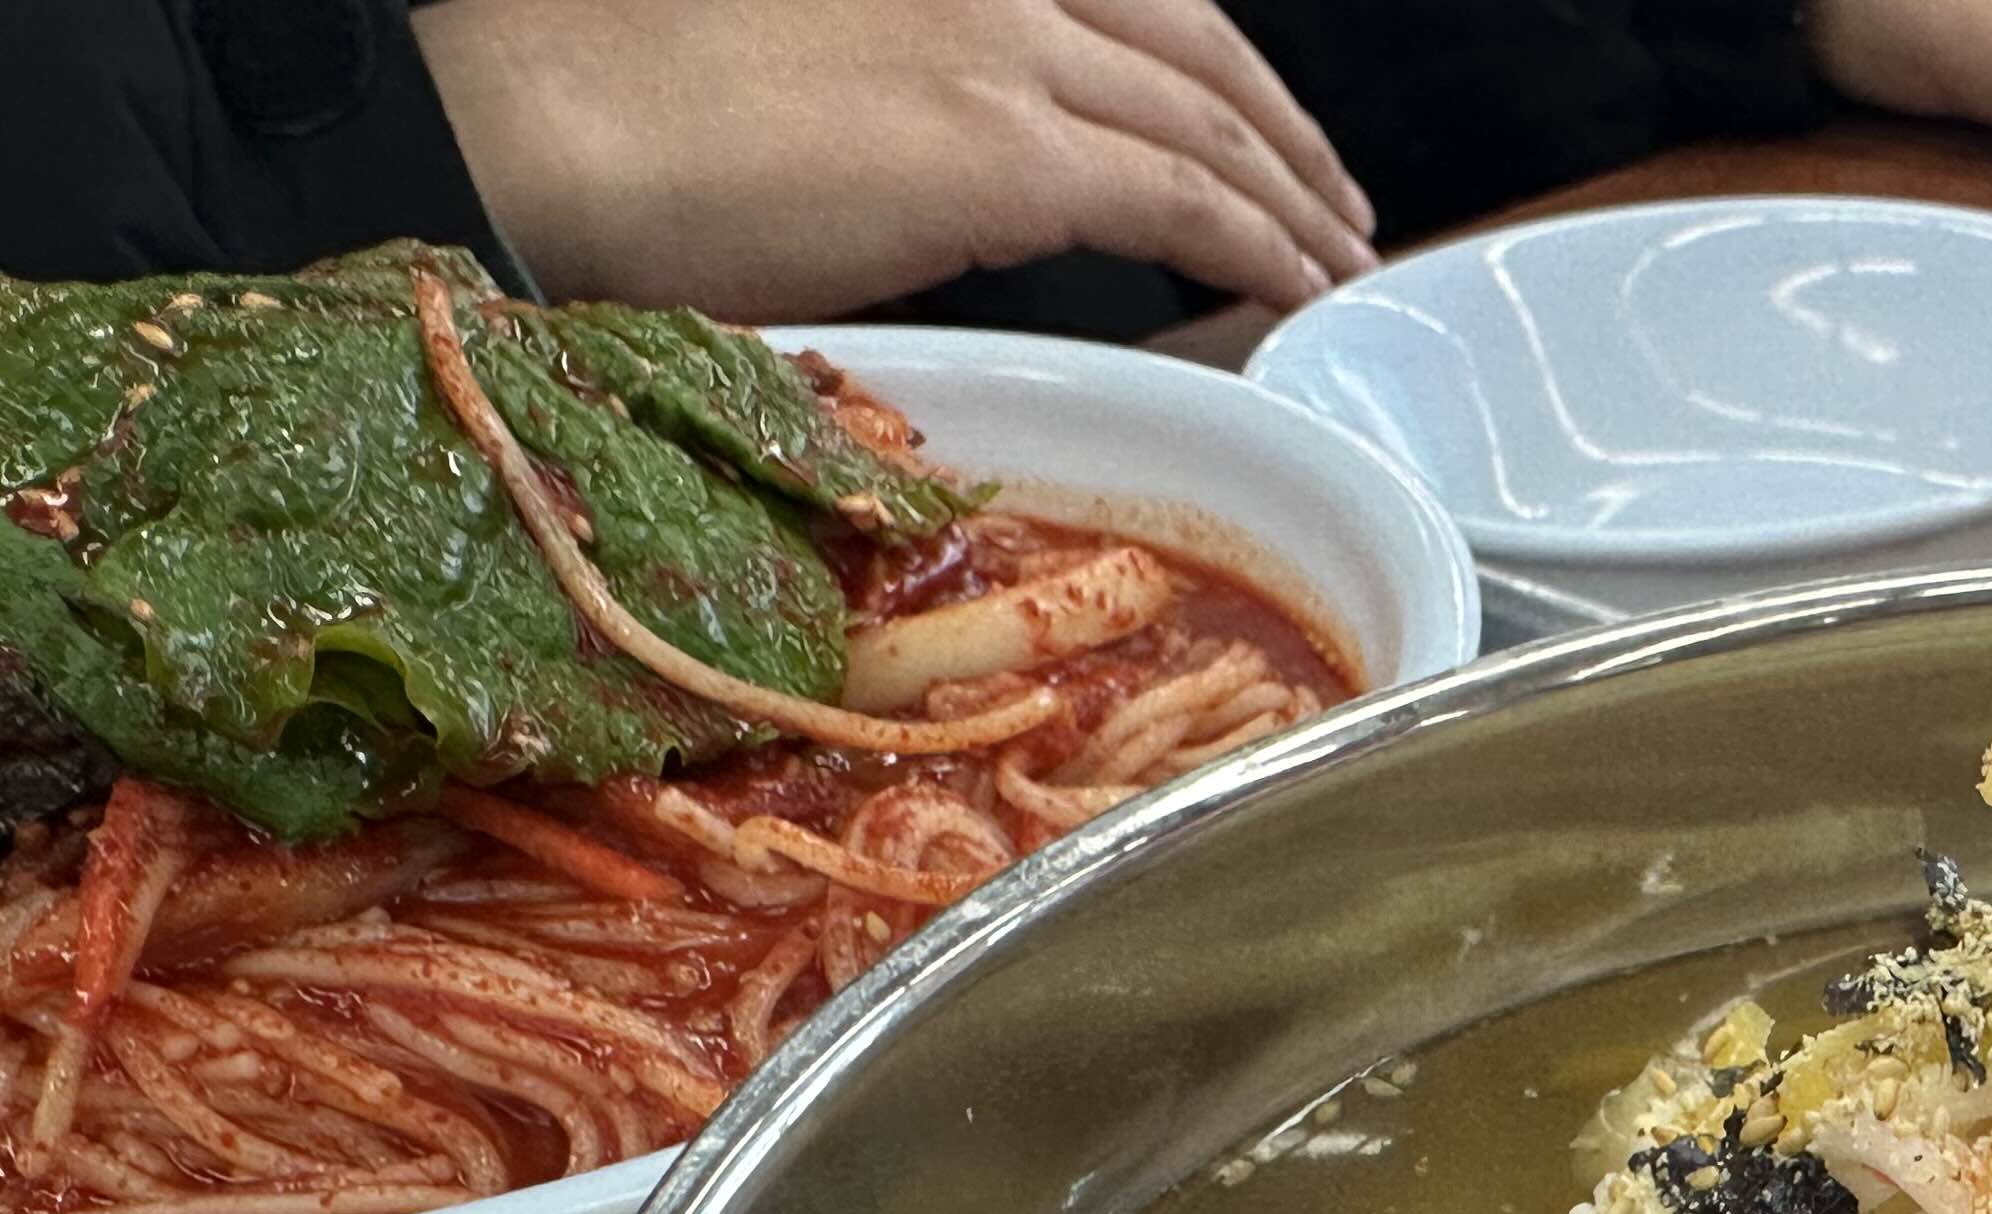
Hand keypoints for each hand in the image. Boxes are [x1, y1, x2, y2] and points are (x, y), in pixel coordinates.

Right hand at [415, 0, 1374, 321]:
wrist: (531, 102)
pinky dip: (1257, 243)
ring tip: (1335, 257)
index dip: (1220, 74)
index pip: (1132, 3)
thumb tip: (960, 178)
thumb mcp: (802, 68)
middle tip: (1331, 207)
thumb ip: (908, 105)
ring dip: (1290, 197)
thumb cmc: (621, 97)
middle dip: (1282, 136)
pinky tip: (1293, 282)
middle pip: (1196, 53)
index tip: (1261, 136)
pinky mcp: (1000, 152)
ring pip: (1209, 123)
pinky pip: (1182, 200)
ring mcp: (1003, 53)